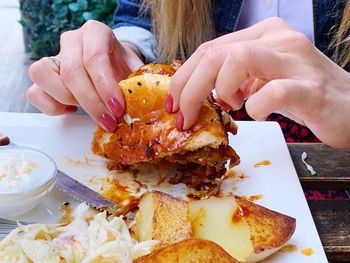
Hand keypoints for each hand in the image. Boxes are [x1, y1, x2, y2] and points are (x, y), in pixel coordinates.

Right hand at [27, 20, 143, 131]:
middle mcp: (72, 41)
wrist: (111, 62)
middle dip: (92, 103)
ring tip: (90, 111)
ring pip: (43, 75)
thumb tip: (147, 102)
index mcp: (96, 33)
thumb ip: (138, 82)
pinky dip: (51, 106)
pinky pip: (34, 92)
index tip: (118, 108)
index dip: (106, 87)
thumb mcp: (134, 69)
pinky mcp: (43, 76)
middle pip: (71, 72)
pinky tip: (71, 110)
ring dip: (68, 101)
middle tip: (109, 121)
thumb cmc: (121, 66)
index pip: (95, 58)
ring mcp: (53, 56)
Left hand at [167, 17, 349, 147]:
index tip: (173, 104)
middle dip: (189, 89)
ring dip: (218, 92)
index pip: (209, 50)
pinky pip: (271, 93)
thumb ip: (234, 79)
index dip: (184, 78)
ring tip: (228, 108)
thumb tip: (201, 93)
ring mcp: (294, 61)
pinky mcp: (310, 88)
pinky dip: (255, 108)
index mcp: (262, 36)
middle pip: (215, 54)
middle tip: (183, 117)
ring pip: (238, 61)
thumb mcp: (262, 80)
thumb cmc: (303, 95)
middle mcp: (277, 40)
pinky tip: (259, 114)